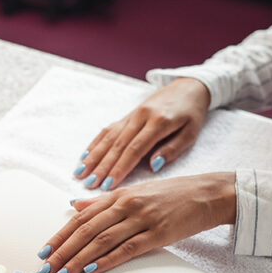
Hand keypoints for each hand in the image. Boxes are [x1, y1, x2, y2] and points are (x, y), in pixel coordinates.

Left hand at [38, 172, 235, 272]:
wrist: (208, 194)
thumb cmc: (170, 195)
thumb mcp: (134, 192)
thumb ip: (102, 201)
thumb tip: (72, 205)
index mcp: (118, 195)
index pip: (80, 218)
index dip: (59, 236)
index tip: (43, 252)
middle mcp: (126, 205)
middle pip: (86, 230)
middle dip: (62, 251)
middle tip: (45, 269)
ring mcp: (142, 219)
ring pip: (102, 240)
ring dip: (78, 259)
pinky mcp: (158, 233)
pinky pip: (127, 249)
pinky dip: (106, 259)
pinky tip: (91, 270)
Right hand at [74, 77, 210, 189]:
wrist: (188, 86)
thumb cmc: (191, 114)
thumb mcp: (190, 133)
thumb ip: (171, 150)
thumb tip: (153, 166)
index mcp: (158, 122)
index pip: (135, 150)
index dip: (120, 168)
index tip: (108, 185)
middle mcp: (140, 117)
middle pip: (117, 145)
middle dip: (101, 167)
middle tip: (89, 184)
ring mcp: (131, 115)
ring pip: (108, 138)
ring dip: (93, 157)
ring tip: (80, 173)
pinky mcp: (126, 116)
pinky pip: (107, 130)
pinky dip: (95, 144)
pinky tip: (84, 157)